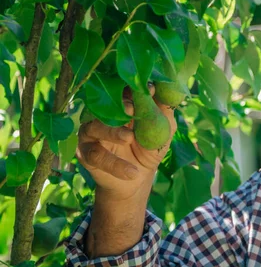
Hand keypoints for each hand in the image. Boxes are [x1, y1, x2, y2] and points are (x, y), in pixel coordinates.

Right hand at [76, 84, 176, 203]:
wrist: (139, 178)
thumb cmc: (150, 148)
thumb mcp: (163, 131)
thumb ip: (164, 112)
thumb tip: (168, 89)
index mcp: (123, 104)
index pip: (125, 90)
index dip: (135, 88)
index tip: (149, 88)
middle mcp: (103, 114)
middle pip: (106, 104)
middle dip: (119, 105)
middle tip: (131, 108)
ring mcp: (92, 132)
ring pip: (96, 127)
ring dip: (113, 132)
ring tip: (129, 138)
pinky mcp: (86, 153)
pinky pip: (97, 155)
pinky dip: (115, 164)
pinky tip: (132, 171)